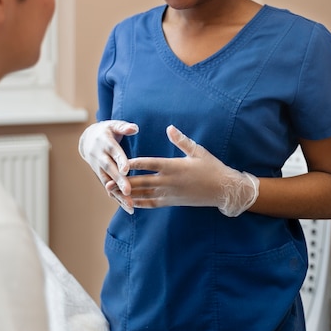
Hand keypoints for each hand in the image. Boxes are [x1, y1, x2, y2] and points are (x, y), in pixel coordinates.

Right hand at [78, 120, 138, 213]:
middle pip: (110, 169)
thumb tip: (135, 128)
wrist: (87, 139)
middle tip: (128, 192)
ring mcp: (98, 167)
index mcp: (105, 142)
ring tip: (130, 206)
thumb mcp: (114, 124)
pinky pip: (109, 187)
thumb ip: (124, 127)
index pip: (113, 152)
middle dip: (119, 181)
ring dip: (118, 194)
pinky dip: (117, 197)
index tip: (126, 170)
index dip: (119, 160)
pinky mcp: (100, 175)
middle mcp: (100, 156)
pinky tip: (128, 207)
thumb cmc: (107, 130)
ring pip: (108, 182)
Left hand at [126, 125, 258, 216]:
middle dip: (124, 182)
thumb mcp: (198, 151)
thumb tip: (169, 128)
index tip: (121, 162)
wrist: (223, 189)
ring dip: (128, 194)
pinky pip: (153, 203)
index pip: (150, 164)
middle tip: (107, 181)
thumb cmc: (211, 167)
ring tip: (113, 193)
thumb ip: (181, 140)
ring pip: (144, 195)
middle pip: (142, 182)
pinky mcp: (172, 201)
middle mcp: (169, 181)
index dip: (134, 163)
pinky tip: (129, 203)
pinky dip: (140, 203)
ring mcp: (170, 193)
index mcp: (174, 166)